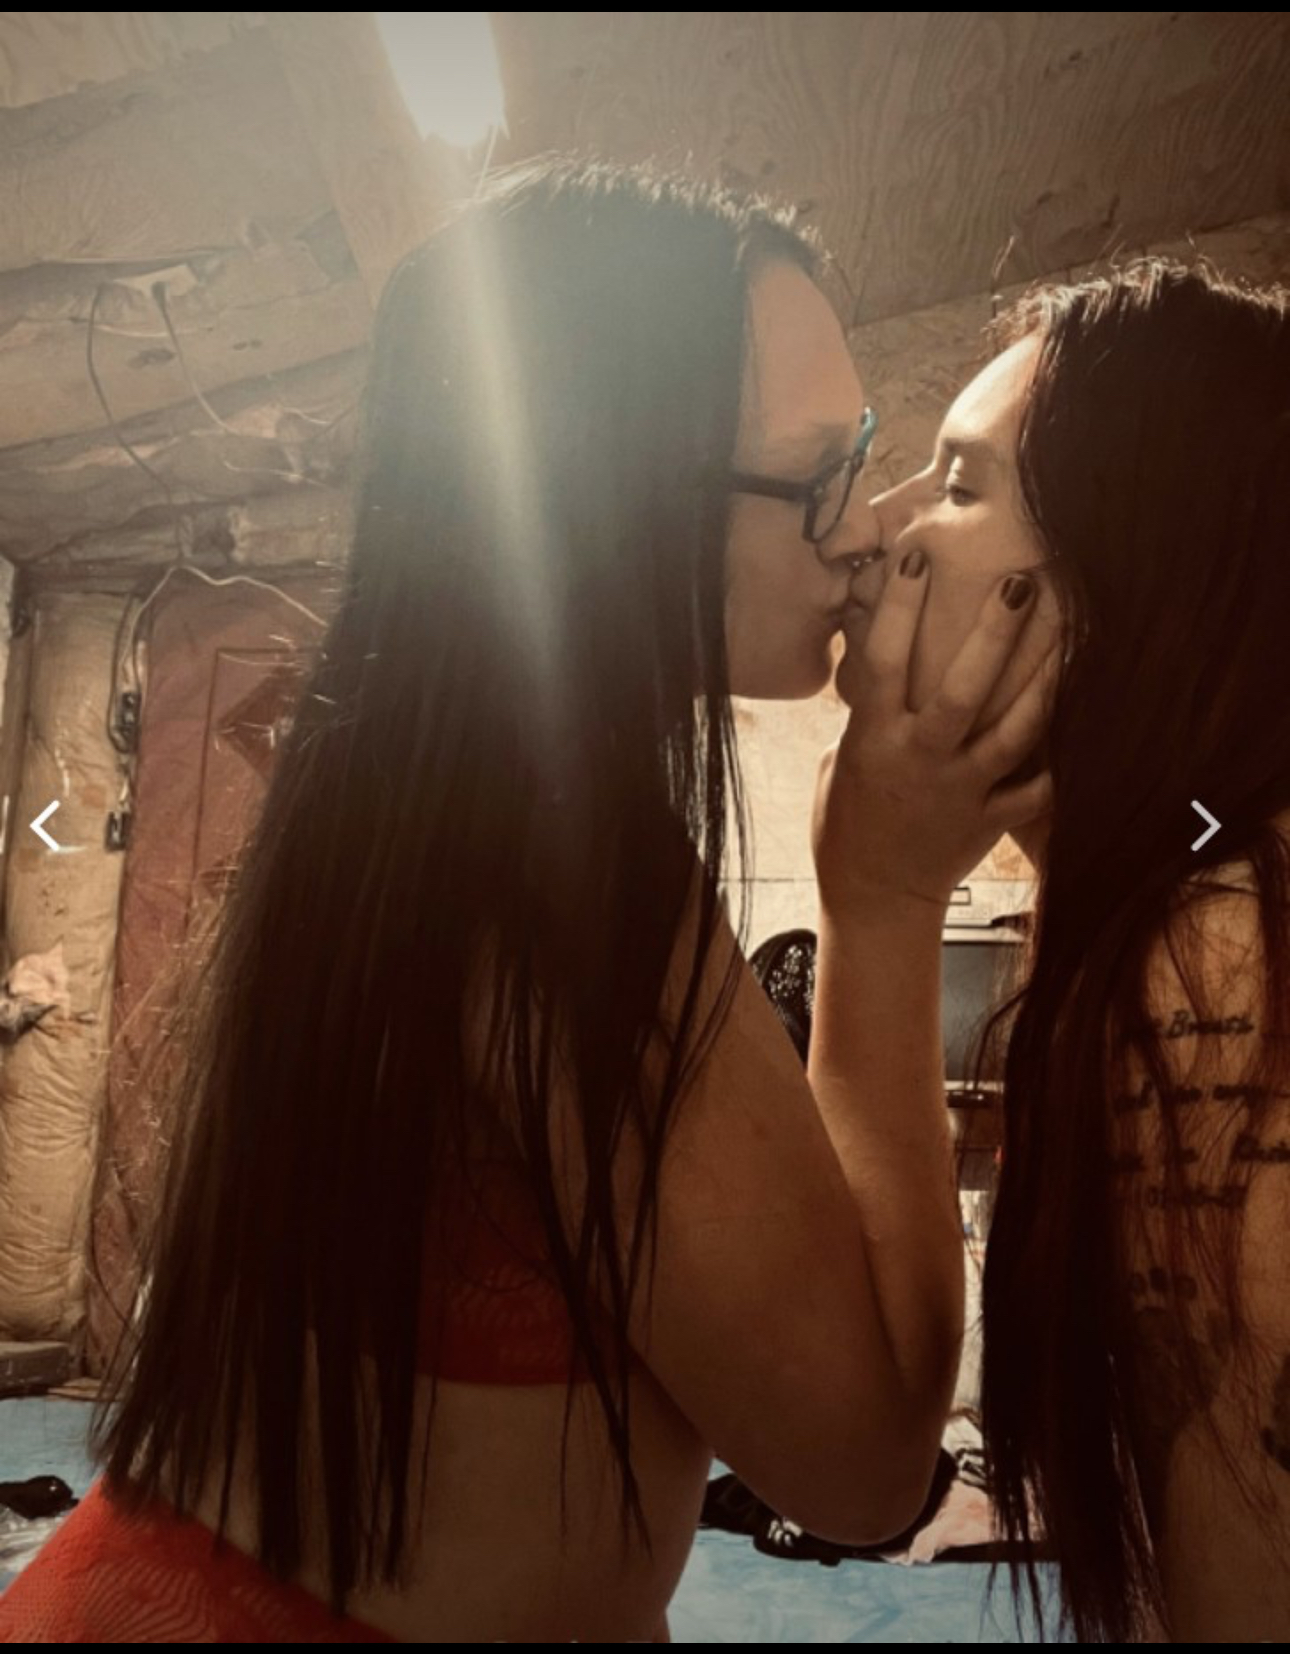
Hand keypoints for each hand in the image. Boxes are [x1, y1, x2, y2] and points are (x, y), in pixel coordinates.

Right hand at [813, 557, 1056, 915]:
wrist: (873, 896)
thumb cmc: (846, 821)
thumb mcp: (841, 758)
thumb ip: (867, 712)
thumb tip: (877, 656)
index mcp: (873, 740)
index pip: (884, 660)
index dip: (899, 607)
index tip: (917, 557)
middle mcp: (918, 759)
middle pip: (961, 688)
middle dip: (992, 633)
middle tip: (1020, 581)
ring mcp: (959, 790)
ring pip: (1012, 731)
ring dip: (1043, 680)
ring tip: (1069, 631)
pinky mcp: (989, 820)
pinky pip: (1035, 787)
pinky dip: (1061, 757)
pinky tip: (1091, 714)